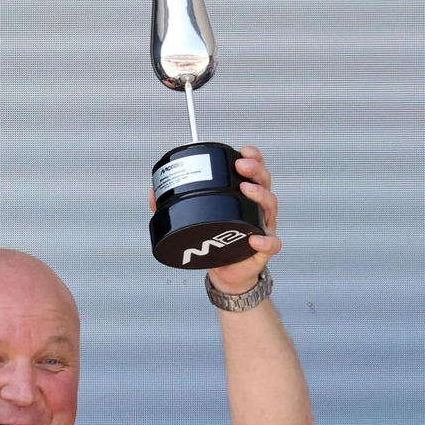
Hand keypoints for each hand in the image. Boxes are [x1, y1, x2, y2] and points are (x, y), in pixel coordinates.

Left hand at [148, 145, 281, 293]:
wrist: (228, 273)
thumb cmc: (218, 243)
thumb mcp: (197, 220)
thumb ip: (175, 206)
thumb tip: (154, 194)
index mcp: (244, 196)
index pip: (254, 171)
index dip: (252, 158)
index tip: (242, 152)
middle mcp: (257, 208)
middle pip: (264, 182)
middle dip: (255, 170)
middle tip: (241, 166)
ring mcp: (262, 227)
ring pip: (270, 207)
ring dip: (260, 195)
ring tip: (246, 190)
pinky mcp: (263, 249)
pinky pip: (271, 244)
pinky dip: (265, 241)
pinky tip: (255, 239)